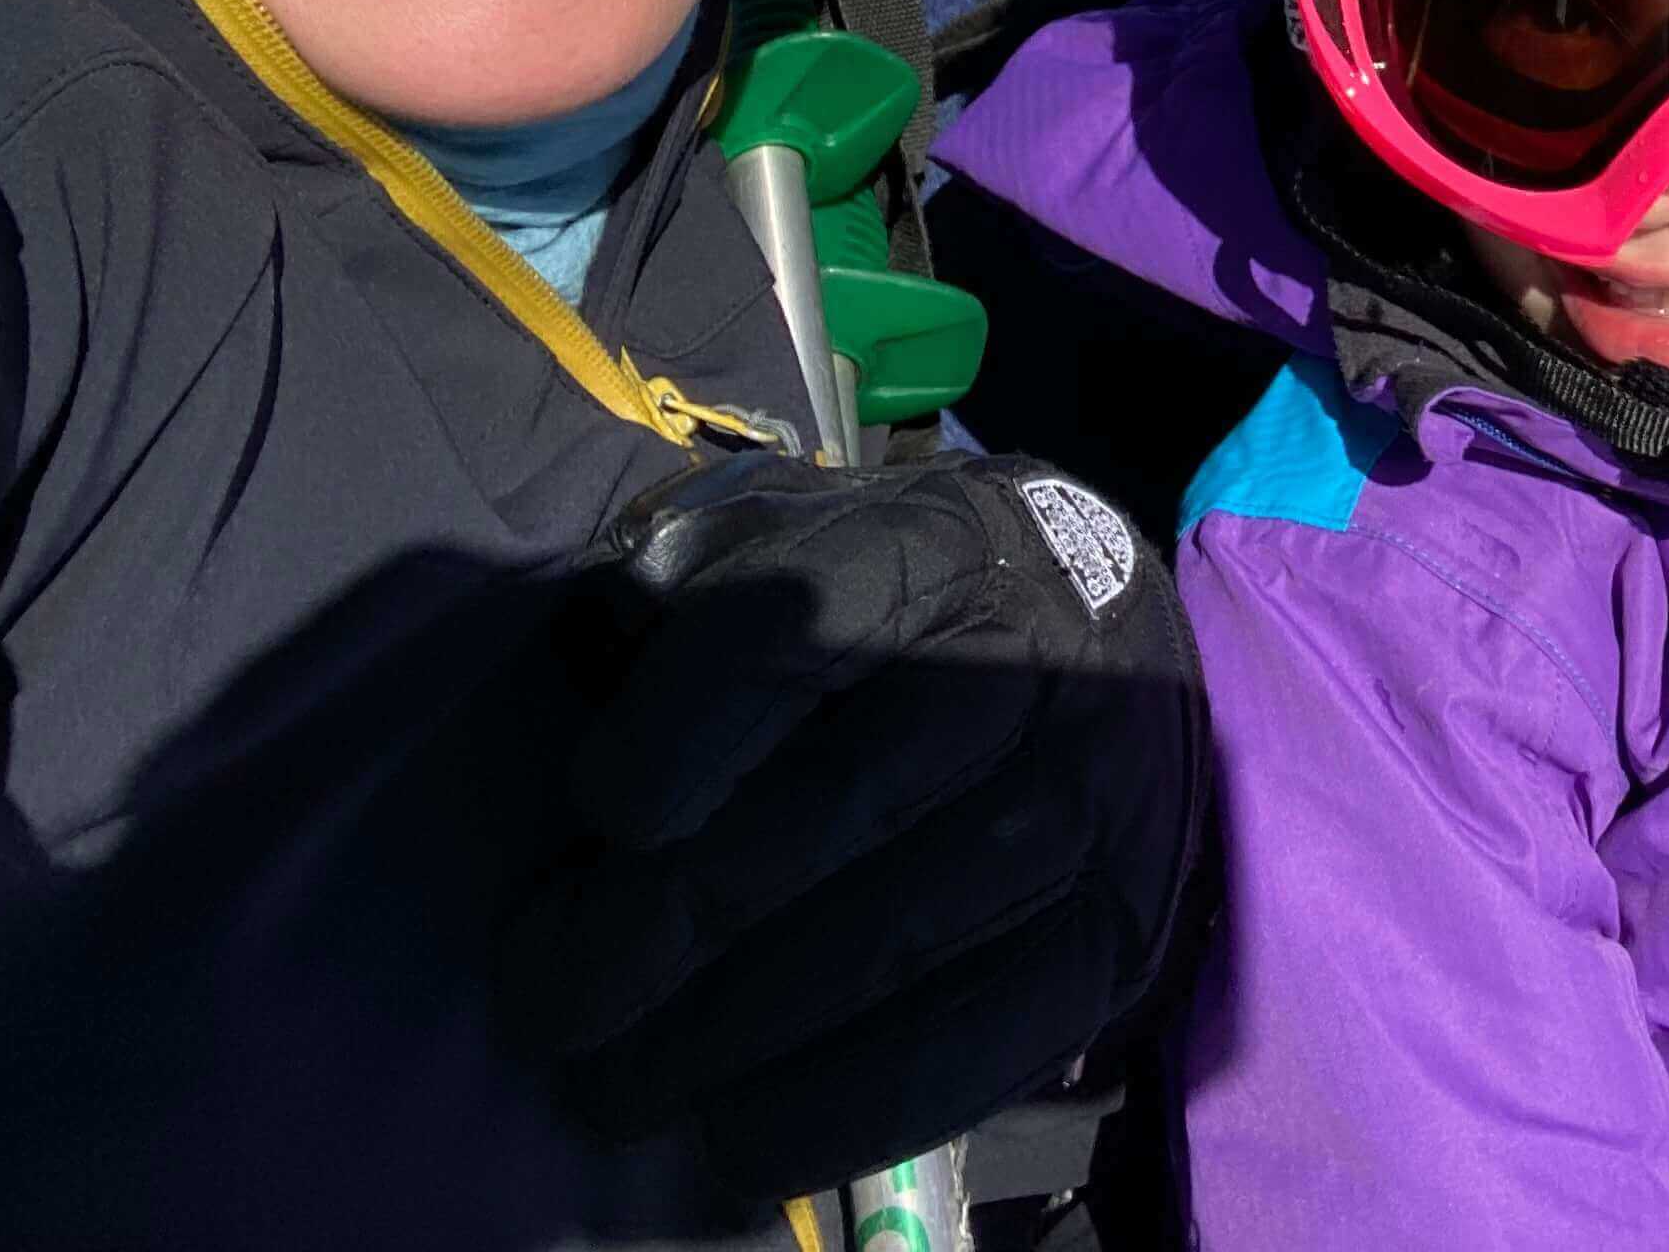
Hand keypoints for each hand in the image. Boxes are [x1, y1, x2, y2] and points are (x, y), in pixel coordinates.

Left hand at [498, 452, 1204, 1202]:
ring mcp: (1091, 802)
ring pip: (887, 941)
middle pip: (826, 810)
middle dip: (654, 930)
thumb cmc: (893, 605)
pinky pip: (972, 1047)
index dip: (670, 740)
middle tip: (550, 1005)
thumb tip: (594, 647)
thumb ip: (690, 577)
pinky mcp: (1118, 929)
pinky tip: (736, 1135)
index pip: (782, 632)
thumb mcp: (801, 534)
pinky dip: (836, 1114)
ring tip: (612, 1087)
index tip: (599, 819)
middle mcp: (1030, 662)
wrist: (1105, 640)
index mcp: (933, 544)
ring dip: (721, 1041)